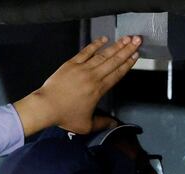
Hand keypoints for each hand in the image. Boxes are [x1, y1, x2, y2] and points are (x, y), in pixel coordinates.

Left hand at [13, 36, 141, 136]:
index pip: (117, 74)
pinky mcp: (71, 64)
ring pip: (102, 55)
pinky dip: (95, 45)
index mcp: (99, 90)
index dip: (128, 64)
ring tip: (126, 38)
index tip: (136, 56)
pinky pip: (86, 51)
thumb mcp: (86, 125)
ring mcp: (82, 68)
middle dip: (127, 50)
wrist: (47, 106)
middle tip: (138, 40)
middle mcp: (93, 76)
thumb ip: (102, 123)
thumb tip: (114, 124)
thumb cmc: (65, 117)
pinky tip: (104, 39)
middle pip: (113, 61)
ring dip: (115, 46)